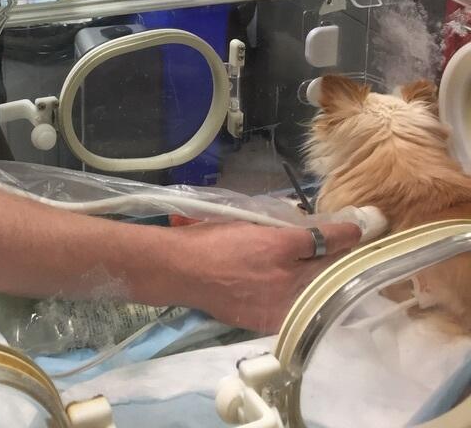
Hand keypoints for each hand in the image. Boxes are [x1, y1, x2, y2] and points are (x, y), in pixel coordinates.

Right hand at [173, 220, 361, 332]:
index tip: (358, 230)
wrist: (184, 270)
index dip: (343, 234)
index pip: (322, 238)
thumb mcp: (248, 220)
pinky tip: (310, 297)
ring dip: (327, 283)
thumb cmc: (213, 236)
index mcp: (278, 245)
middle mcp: (284, 276)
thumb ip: (278, 225)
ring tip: (336, 275)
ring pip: (316, 293)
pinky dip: (305, 303)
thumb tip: (304, 228)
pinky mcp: (268, 321)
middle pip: (326, 269)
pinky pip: (297, 311)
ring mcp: (278, 303)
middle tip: (352, 252)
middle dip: (340, 259)